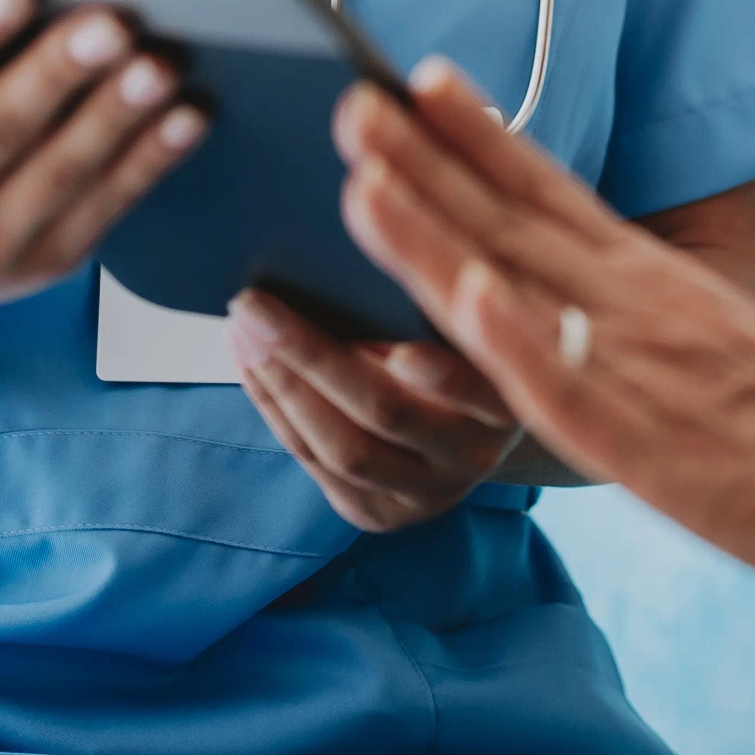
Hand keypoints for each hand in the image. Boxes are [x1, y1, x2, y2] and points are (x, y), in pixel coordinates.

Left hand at [225, 289, 522, 529]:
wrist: (473, 418)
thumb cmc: (462, 337)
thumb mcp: (465, 316)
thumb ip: (432, 296)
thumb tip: (363, 240)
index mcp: (512, 397)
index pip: (480, 389)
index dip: (443, 376)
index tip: (400, 349)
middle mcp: (476, 455)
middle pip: (386, 412)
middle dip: (309, 357)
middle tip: (254, 304)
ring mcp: (428, 494)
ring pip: (343, 450)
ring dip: (280, 387)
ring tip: (242, 332)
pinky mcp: (382, 514)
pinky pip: (317, 466)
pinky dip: (277, 411)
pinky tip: (253, 366)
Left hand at [333, 61, 754, 590]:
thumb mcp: (698, 333)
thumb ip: (625, 307)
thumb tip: (545, 286)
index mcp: (641, 277)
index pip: (547, 189)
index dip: (476, 132)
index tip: (417, 76)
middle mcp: (628, 300)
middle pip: (505, 219)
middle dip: (419, 162)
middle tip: (348, 100)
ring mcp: (632, 360)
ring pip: (516, 287)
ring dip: (435, 231)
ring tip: (364, 179)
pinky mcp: (641, 434)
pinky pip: (566, 378)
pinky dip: (513, 336)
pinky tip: (466, 295)